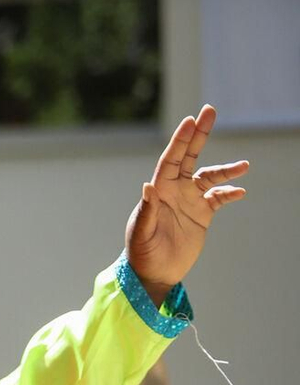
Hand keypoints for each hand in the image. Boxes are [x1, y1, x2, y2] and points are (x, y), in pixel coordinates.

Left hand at [125, 105, 248, 304]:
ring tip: (244, 166)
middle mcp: (174, 191)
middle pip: (188, 157)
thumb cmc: (141, 254)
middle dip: (198, 135)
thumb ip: (147, 210)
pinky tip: (240, 192)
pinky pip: (219, 197)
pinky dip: (230, 193)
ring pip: (210, 176)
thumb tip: (148, 185)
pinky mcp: (202, 214)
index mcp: (159, 192)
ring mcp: (189, 201)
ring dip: (226, 170)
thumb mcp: (142, 234)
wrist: (154, 274)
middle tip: (209, 111)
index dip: (180, 141)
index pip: (170, 160)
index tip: (190, 121)